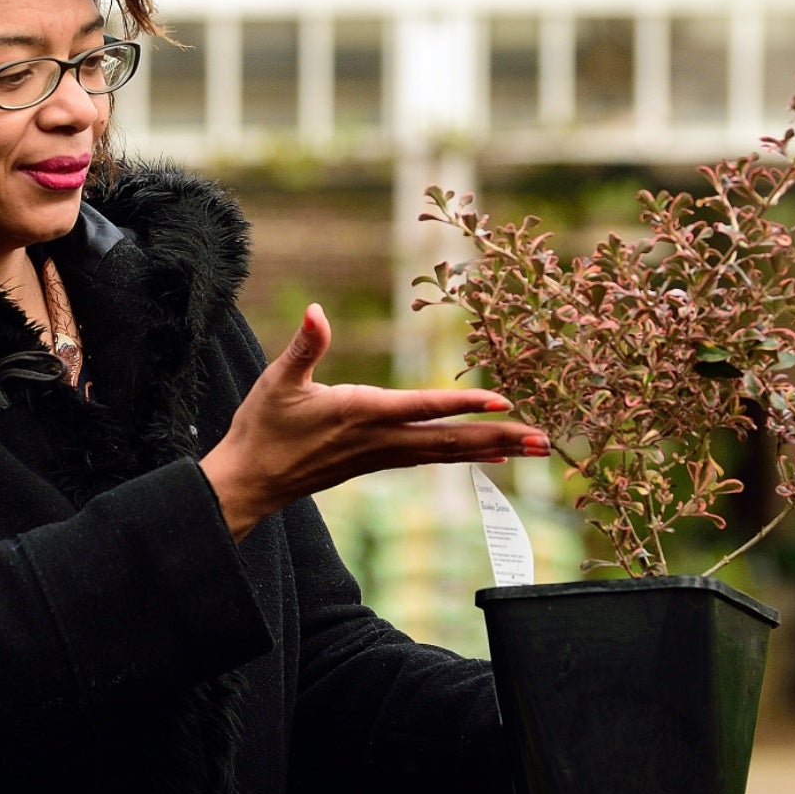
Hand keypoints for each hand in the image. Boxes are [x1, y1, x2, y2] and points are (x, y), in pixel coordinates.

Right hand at [198, 304, 548, 539]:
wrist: (250, 482)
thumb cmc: (262, 429)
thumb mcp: (277, 381)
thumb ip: (304, 345)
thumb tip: (316, 311)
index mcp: (361, 413)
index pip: (422, 408)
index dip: (463, 404)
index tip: (503, 402)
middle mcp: (380, 439)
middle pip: (450, 441)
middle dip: (499, 439)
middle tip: (544, 440)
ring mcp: (382, 455)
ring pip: (447, 453)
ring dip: (492, 449)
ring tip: (533, 448)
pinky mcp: (378, 462)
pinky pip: (432, 458)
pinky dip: (465, 455)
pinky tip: (490, 456)